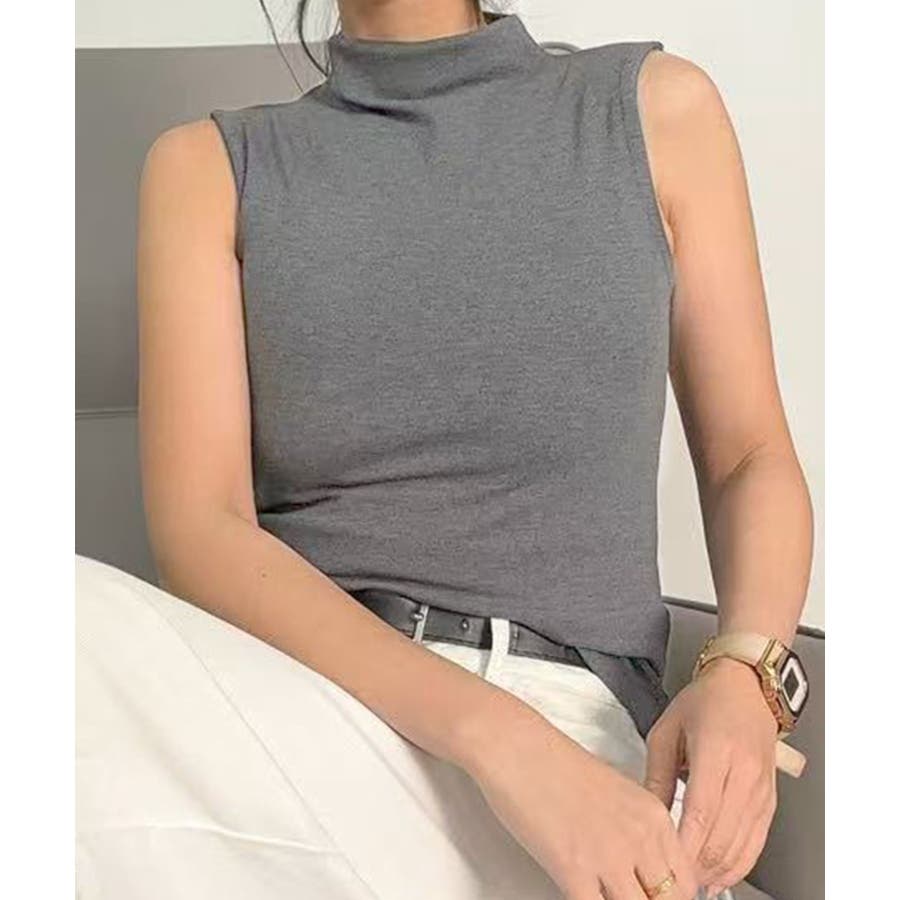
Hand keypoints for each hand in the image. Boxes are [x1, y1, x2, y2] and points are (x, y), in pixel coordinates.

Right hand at [463, 697, 698, 899]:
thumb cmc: (555, 764)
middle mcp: (639, 836)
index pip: (688, 880)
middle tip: (629, 897)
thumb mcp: (616, 792)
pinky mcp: (573, 869)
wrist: (517, 748)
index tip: (657, 897)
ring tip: (604, 894)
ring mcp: (608, 855)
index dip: (675, 898)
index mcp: (653, 815)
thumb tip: (644, 866)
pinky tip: (582, 896)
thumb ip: (637, 829)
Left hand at [643, 657, 778, 895]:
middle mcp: (744, 773)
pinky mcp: (770, 800)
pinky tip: (720, 875)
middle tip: (673, 877)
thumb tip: (647, 814)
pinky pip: (757, 841)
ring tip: (691, 883)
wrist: (747, 688)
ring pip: (742, 844)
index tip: (667, 863)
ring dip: (717, 870)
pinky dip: (739, 863)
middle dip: (697, 864)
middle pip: (722, 834)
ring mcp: (761, 790)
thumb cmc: (704, 703)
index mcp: (716, 751)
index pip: (701, 810)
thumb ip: (657, 774)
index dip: (685, 844)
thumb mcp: (667, 729)